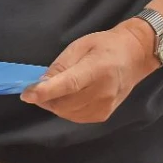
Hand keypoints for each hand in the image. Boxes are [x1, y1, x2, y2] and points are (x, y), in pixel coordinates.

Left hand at [20, 20, 157, 122]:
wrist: (135, 56)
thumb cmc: (105, 46)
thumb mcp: (80, 45)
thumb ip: (60, 65)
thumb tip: (41, 83)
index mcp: (97, 69)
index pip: (68, 85)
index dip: (46, 91)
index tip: (27, 94)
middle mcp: (103, 92)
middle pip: (64, 103)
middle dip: (45, 98)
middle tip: (38, 87)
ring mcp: (105, 107)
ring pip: (68, 113)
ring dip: (54, 104)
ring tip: (55, 90)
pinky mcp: (104, 115)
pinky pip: (76, 117)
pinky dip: (65, 109)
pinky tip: (67, 97)